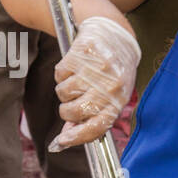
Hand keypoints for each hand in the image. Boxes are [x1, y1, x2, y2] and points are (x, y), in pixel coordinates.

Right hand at [49, 16, 140, 150]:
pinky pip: (59, 75)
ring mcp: (94, 69)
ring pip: (63, 93)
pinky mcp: (81, 54)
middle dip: (67, 109)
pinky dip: (62, 73)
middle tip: (73, 100)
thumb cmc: (113, 71)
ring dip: (65, 90)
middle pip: (73, 111)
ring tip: (77, 79)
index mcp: (118, 100)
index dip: (76, 137)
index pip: (95, 127)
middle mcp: (109, 86)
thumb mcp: (110, 96)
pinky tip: (75, 67)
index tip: (62, 141)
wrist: (114, 35)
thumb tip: (65, 138)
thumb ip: (90, 118)